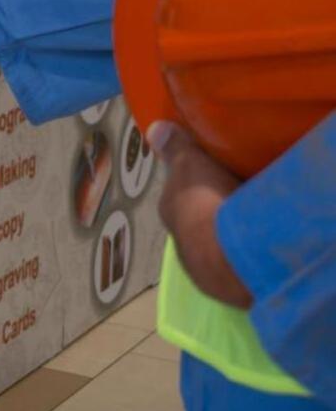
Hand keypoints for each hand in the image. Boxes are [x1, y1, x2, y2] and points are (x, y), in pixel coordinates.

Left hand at [148, 121, 252, 308]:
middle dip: (211, 206)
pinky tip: (256, 241)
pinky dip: (240, 248)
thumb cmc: (206, 202)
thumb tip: (154, 129)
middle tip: (236, 192)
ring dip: (226, 229)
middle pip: (196, 216)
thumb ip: (177, 148)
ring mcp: (198, 262)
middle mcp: (178, 236)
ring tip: (251, 216)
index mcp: (169, 207)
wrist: (228, 254)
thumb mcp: (191, 166)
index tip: (212, 172)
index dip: (194, 180)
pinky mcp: (222, 282)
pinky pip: (231, 256)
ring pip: (213, 238)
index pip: (179, 190)